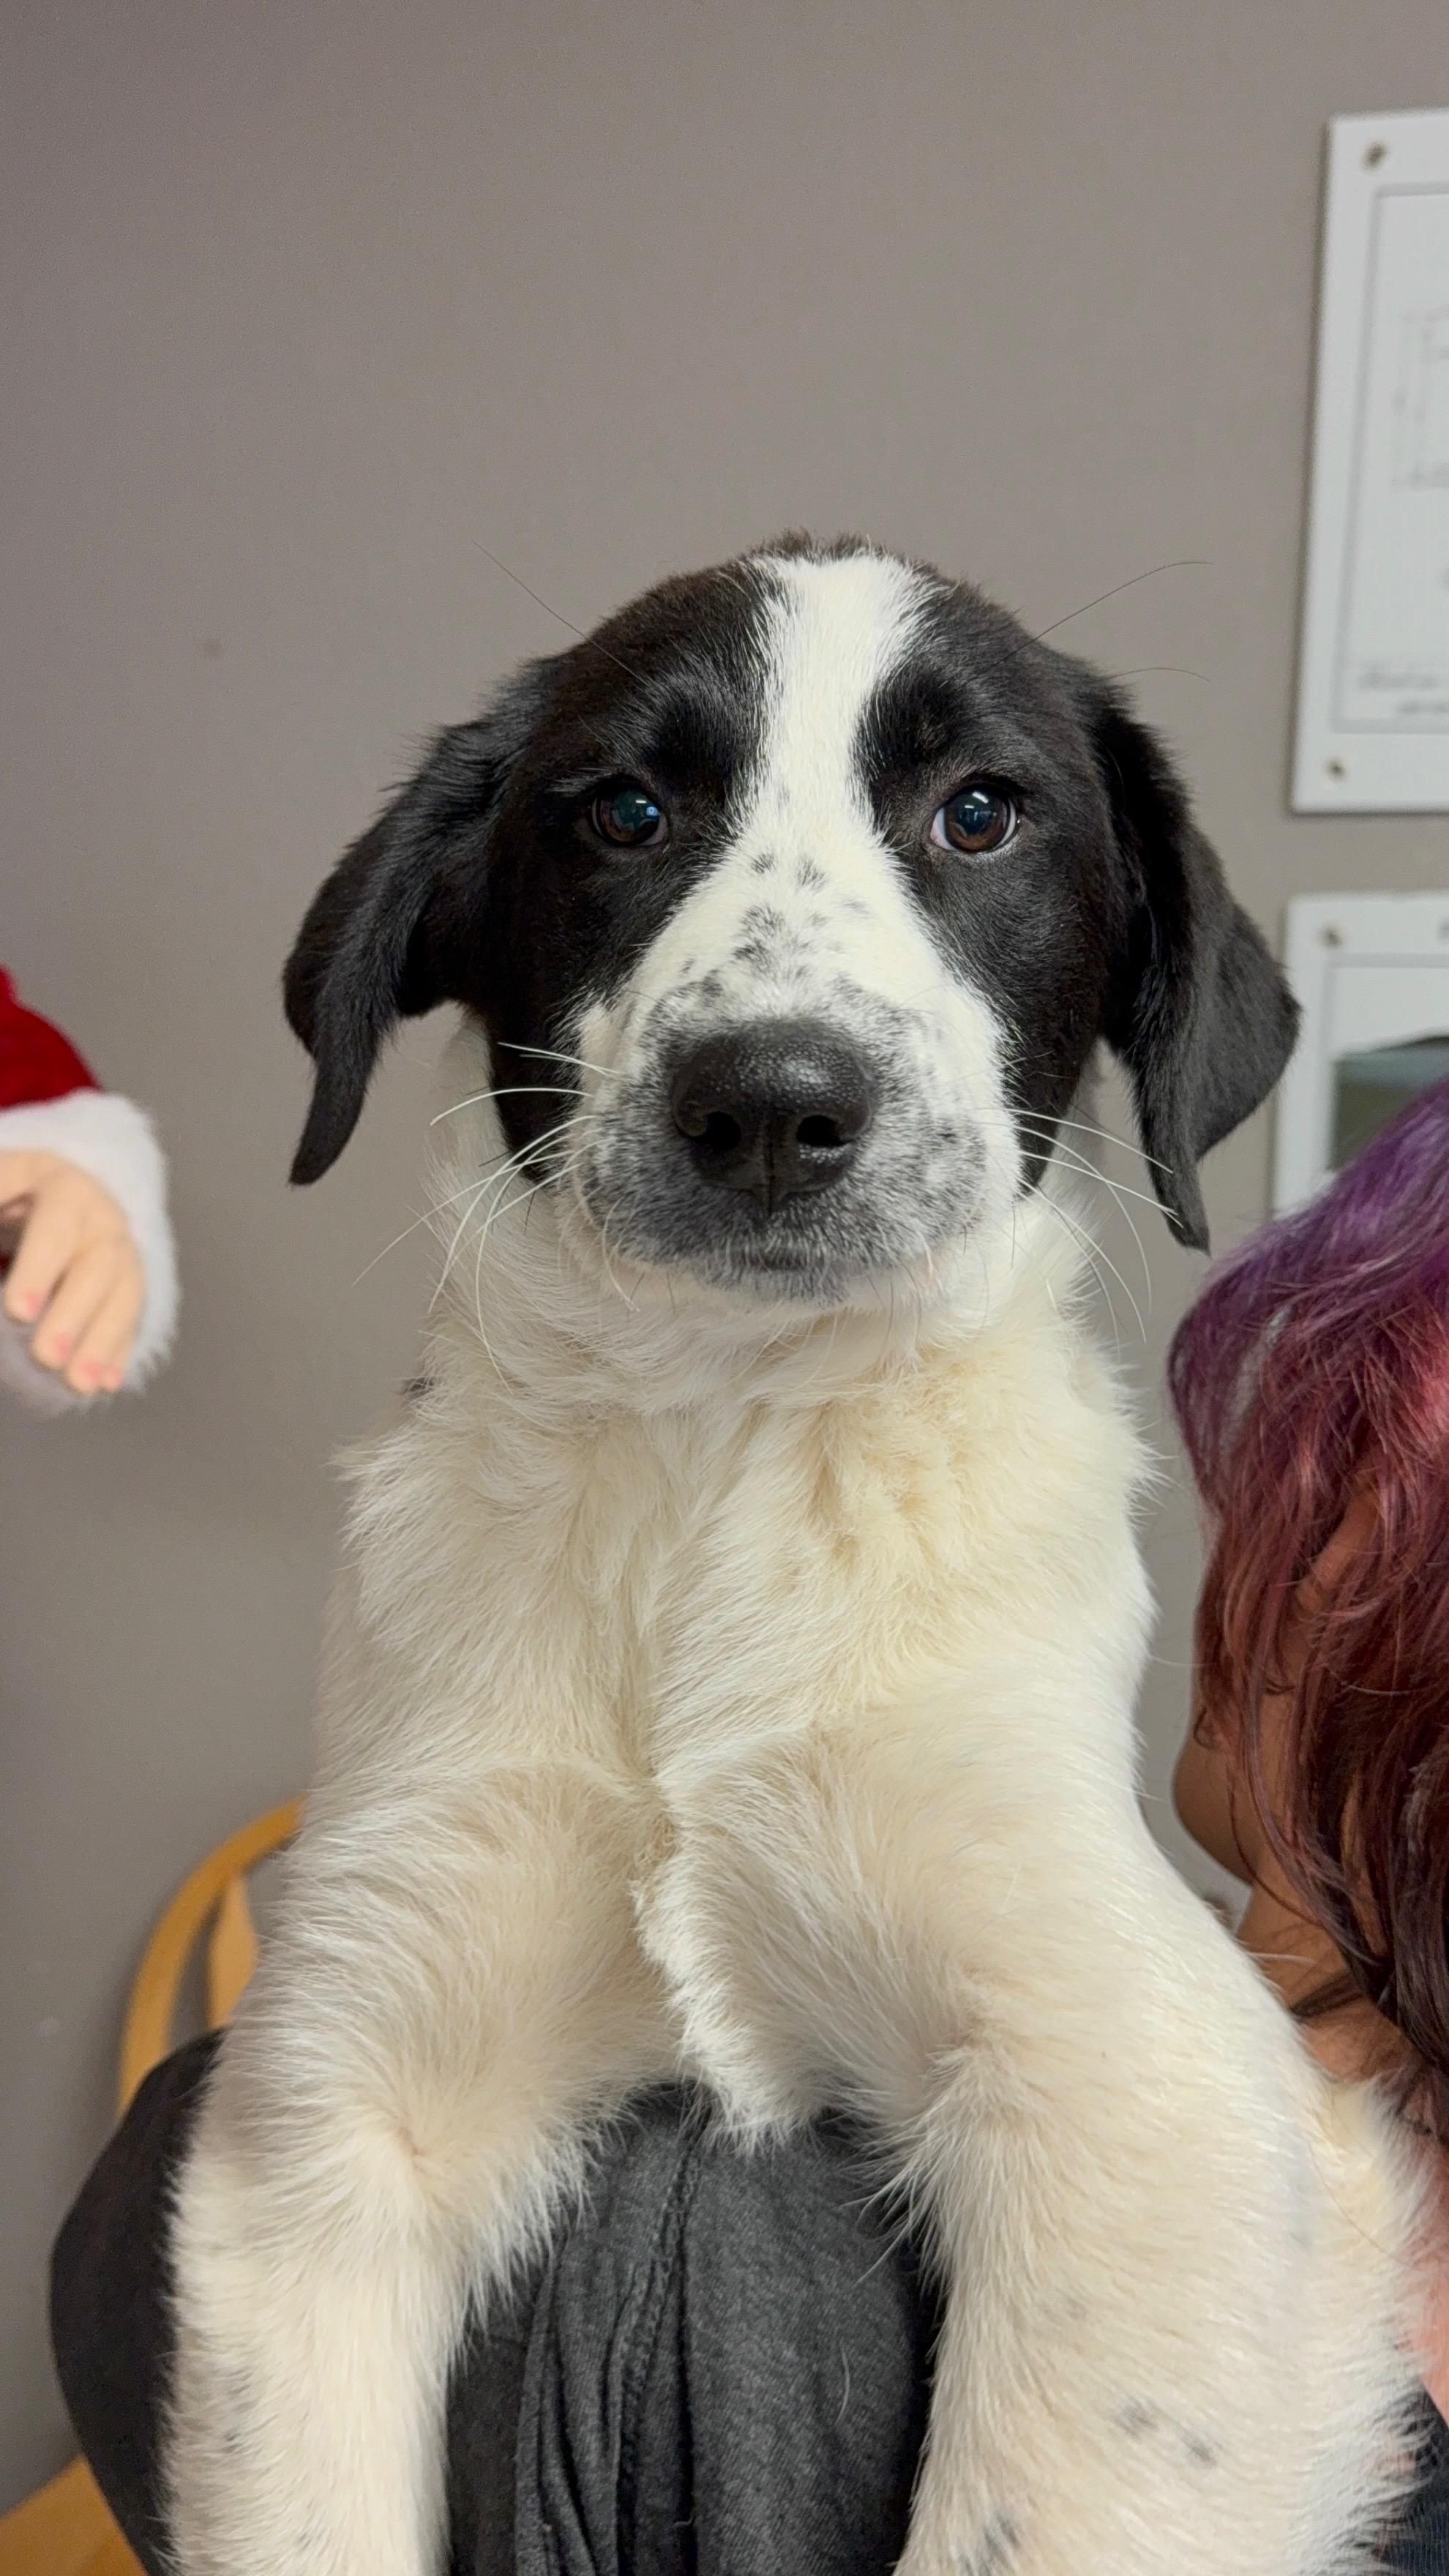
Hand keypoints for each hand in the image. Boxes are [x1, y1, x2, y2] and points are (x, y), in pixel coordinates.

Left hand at [0, 1150, 145, 1393]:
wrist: (51, 1189)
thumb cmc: (10, 1193)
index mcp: (61, 1183)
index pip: (56, 1225)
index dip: (40, 1269)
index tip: (18, 1314)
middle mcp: (101, 1215)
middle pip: (98, 1264)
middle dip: (74, 1314)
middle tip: (46, 1358)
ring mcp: (121, 1248)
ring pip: (124, 1294)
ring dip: (102, 1341)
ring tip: (78, 1384)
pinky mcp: (129, 1280)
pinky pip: (131, 1317)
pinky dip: (117, 1350)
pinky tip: (104, 1382)